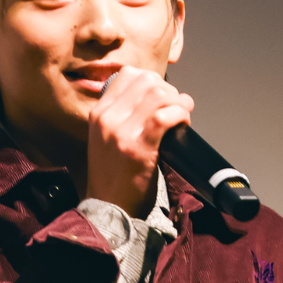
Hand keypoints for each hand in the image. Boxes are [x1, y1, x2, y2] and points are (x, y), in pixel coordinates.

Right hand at [84, 66, 193, 216]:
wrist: (109, 208)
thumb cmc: (113, 176)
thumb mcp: (105, 137)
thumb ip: (122, 115)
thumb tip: (155, 95)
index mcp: (99, 113)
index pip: (128, 74)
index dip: (152, 81)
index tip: (162, 96)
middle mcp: (108, 117)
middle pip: (147, 81)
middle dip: (169, 91)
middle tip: (175, 108)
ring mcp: (122, 131)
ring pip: (158, 94)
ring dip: (178, 102)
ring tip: (181, 116)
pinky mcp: (139, 147)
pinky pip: (165, 117)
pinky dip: (180, 116)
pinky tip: (183, 125)